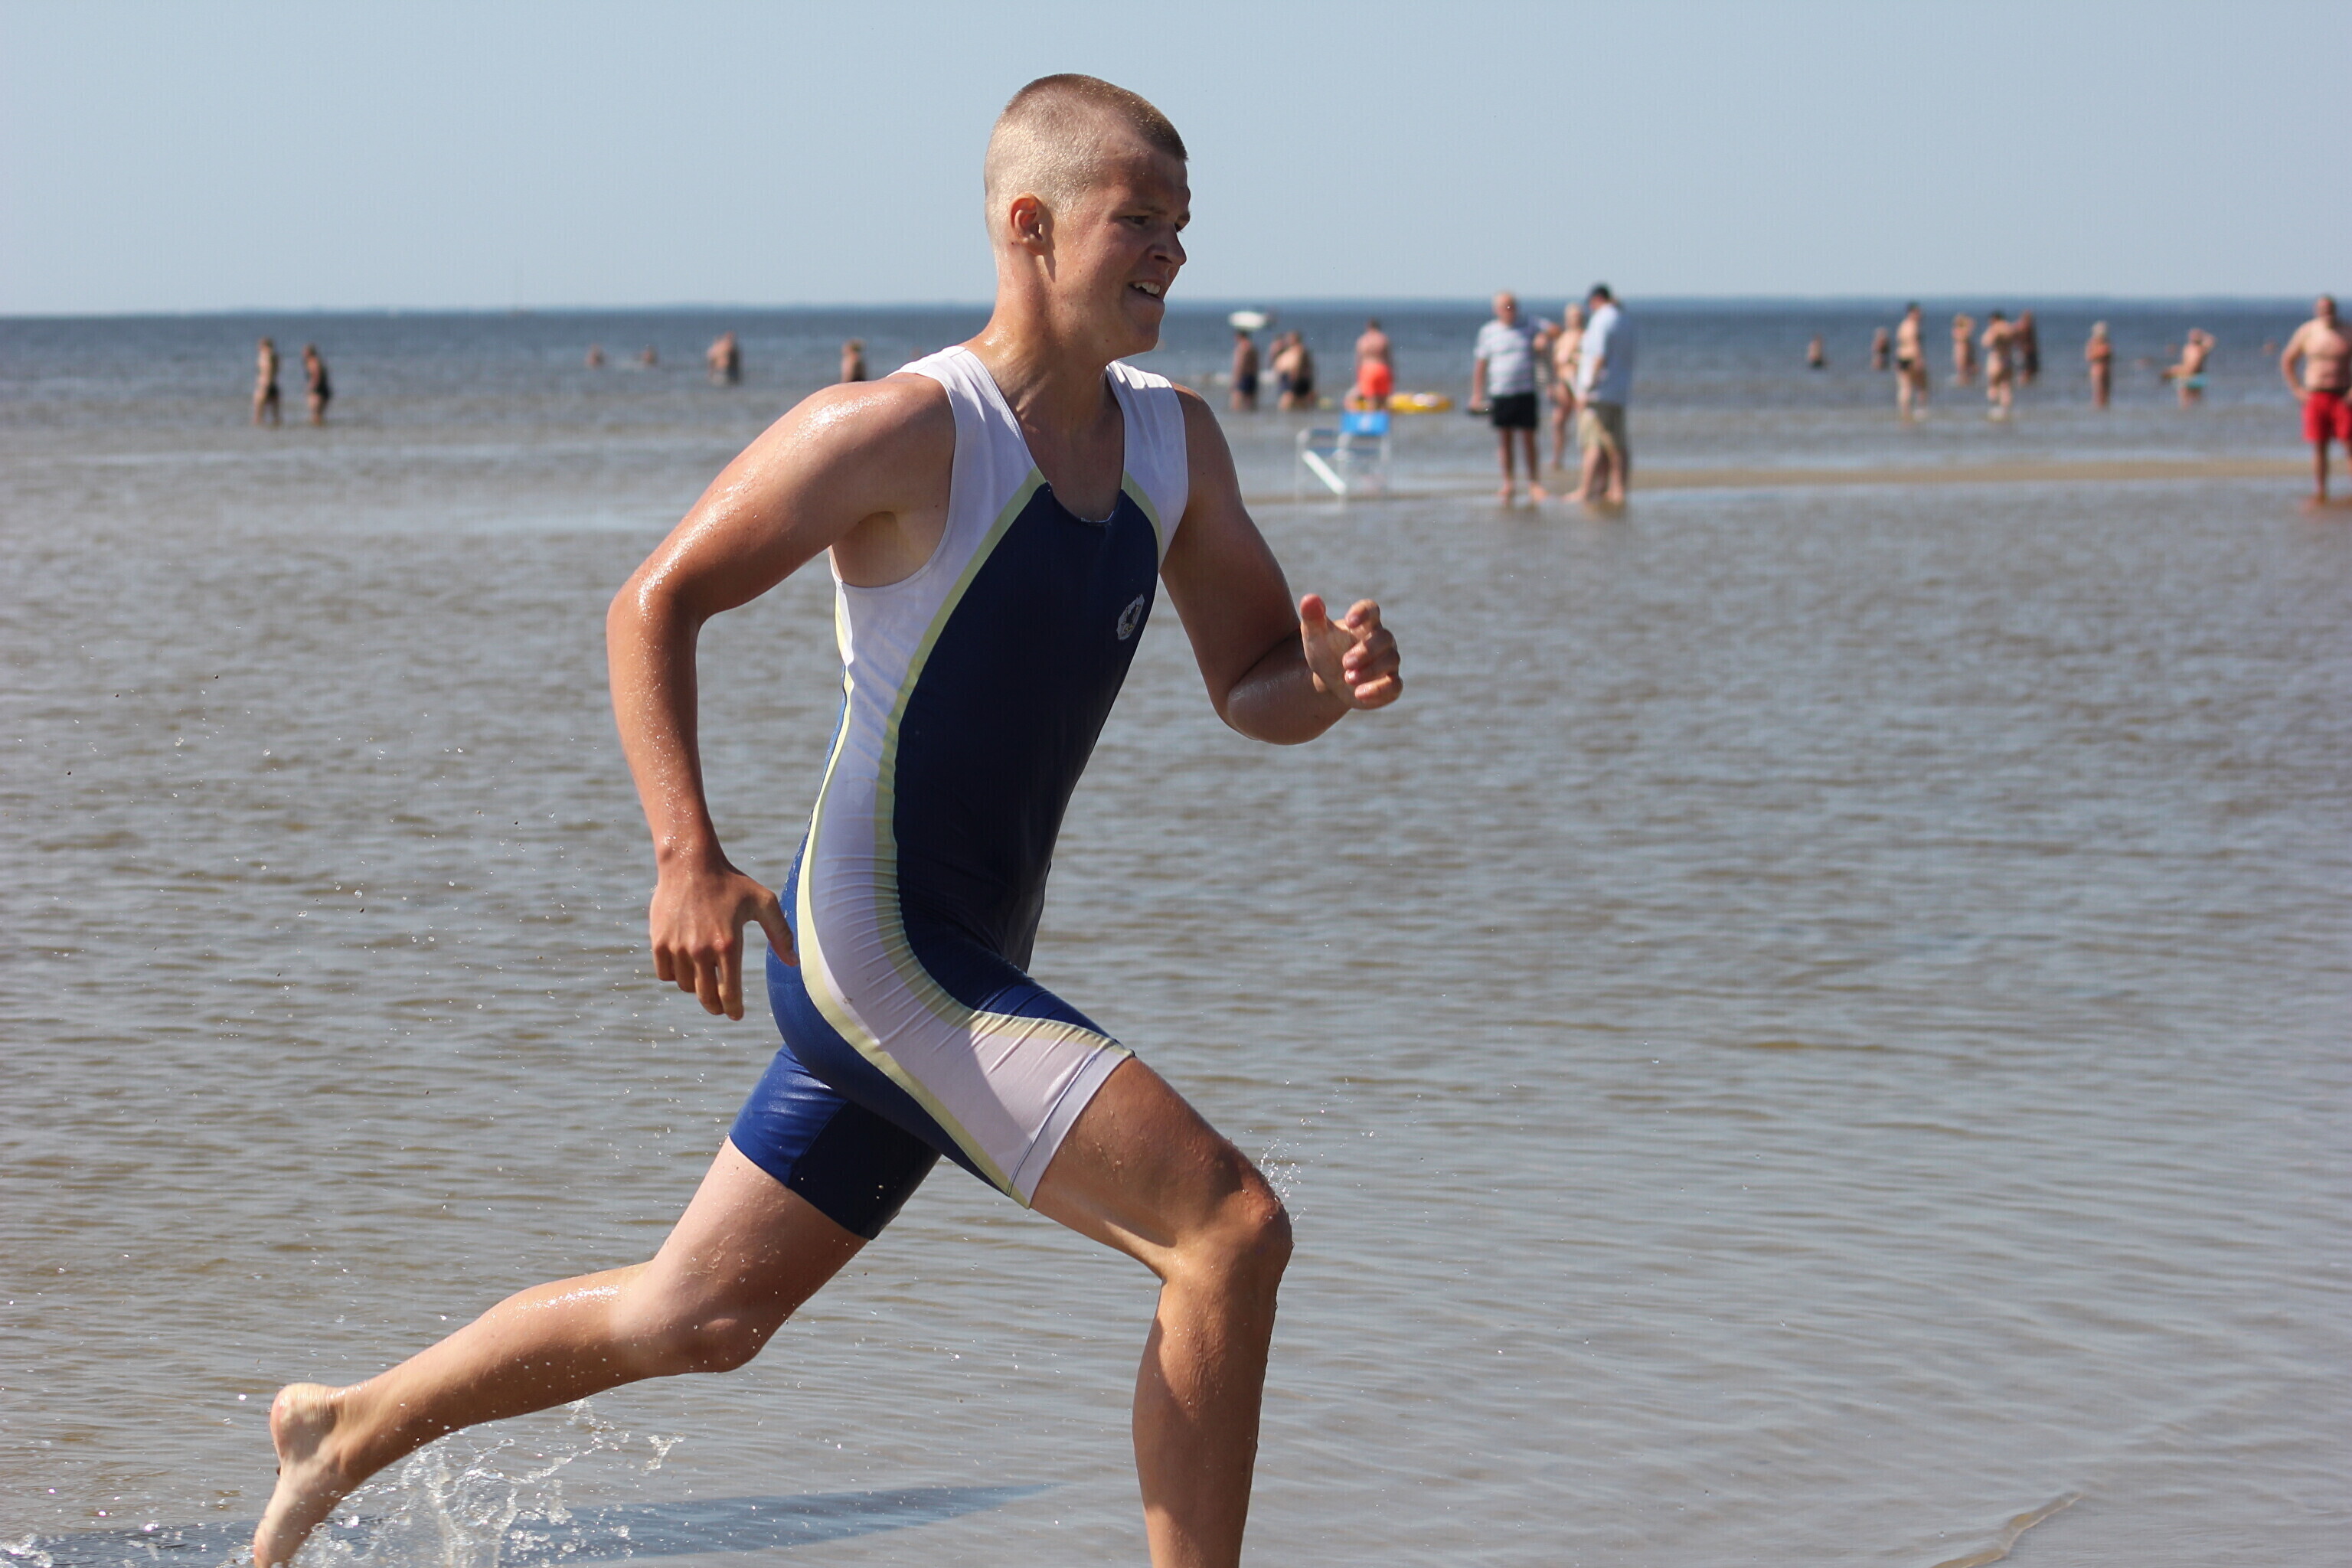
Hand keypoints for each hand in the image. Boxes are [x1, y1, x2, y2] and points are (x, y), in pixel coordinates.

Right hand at [647, 858, 793, 1019]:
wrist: (690, 863)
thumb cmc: (731, 883)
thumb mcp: (763, 902)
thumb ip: (780, 933)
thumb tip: (793, 963)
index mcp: (728, 944)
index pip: (730, 993)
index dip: (734, 1009)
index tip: (736, 1015)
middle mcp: (701, 950)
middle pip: (706, 997)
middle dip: (716, 1007)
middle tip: (720, 1006)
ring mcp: (677, 947)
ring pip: (686, 986)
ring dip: (696, 987)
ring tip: (705, 978)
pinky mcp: (659, 942)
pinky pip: (665, 974)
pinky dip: (675, 975)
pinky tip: (686, 968)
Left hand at [1299, 593, 1401, 710]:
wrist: (1329, 680)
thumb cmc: (1325, 650)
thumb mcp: (1314, 635)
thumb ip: (1312, 616)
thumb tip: (1309, 599)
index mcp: (1364, 624)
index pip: (1371, 609)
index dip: (1363, 613)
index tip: (1349, 621)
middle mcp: (1381, 641)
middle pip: (1384, 638)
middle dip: (1366, 650)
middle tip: (1345, 662)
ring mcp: (1388, 663)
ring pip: (1391, 660)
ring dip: (1370, 670)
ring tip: (1347, 678)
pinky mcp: (1390, 685)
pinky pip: (1394, 686)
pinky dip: (1379, 690)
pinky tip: (1359, 694)